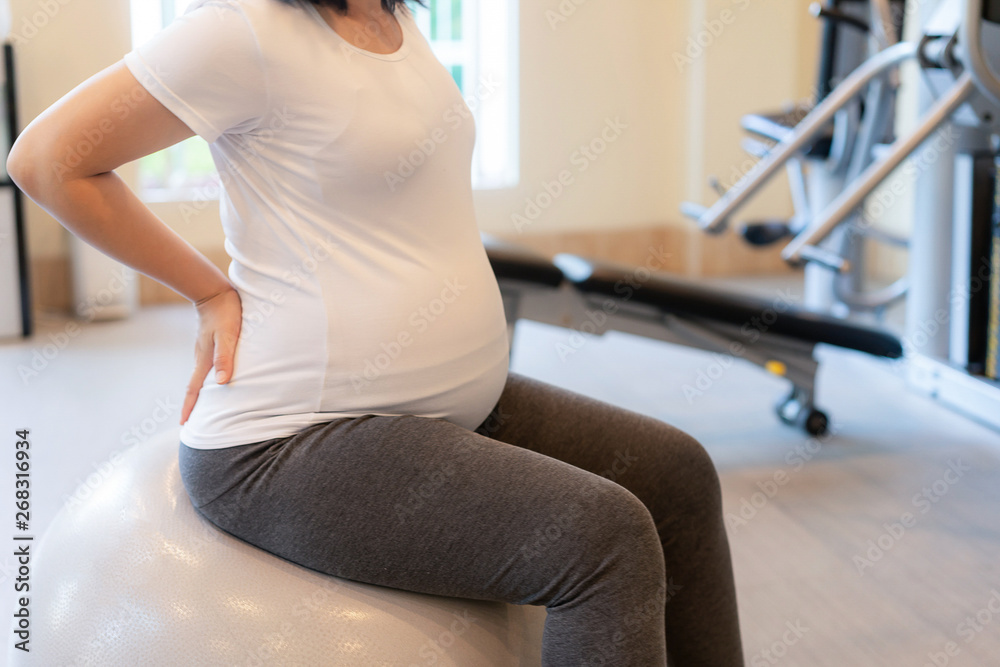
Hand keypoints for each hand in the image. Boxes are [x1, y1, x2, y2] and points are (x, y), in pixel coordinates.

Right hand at [180, 287, 242, 424]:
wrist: (215, 292)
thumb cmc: (226, 313)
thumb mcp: (228, 336)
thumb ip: (225, 358)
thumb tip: (222, 383)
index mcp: (204, 359)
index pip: (194, 389)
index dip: (189, 407)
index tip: (183, 424)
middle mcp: (202, 357)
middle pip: (195, 386)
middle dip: (192, 404)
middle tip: (191, 422)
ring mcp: (204, 350)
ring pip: (201, 377)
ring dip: (200, 392)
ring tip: (203, 406)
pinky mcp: (209, 344)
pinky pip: (207, 367)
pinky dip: (207, 379)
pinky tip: (215, 380)